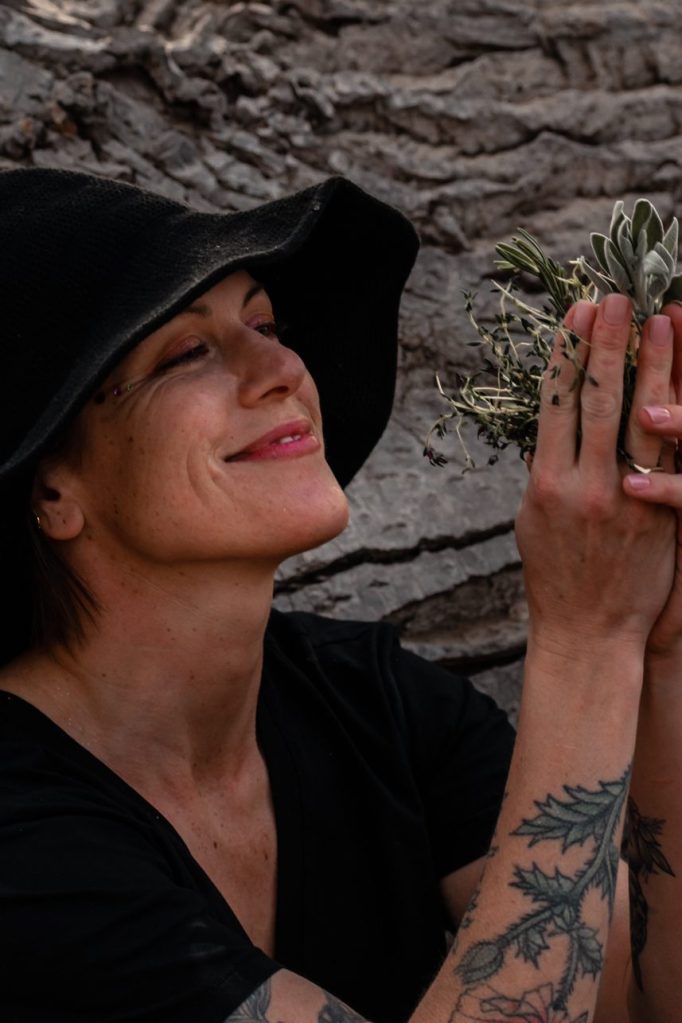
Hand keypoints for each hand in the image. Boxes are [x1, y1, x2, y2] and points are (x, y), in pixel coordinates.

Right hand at [516, 294, 675, 655]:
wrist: (588, 630)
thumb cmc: (556, 575)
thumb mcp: (533, 520)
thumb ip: (547, 470)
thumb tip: (555, 427)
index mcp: (545, 483)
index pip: (555, 402)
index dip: (567, 354)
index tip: (576, 314)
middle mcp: (582, 484)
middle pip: (595, 399)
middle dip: (606, 344)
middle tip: (616, 298)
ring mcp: (623, 497)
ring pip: (638, 417)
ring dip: (650, 365)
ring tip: (658, 321)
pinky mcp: (656, 513)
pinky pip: (668, 452)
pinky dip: (673, 411)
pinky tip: (677, 381)